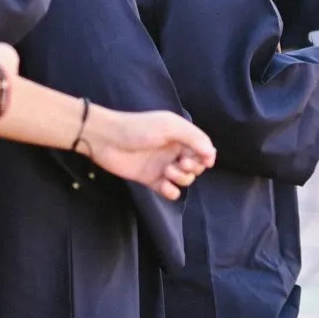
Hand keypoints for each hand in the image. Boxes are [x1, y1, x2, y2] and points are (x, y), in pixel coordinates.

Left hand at [80, 108, 216, 200]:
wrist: (106, 140)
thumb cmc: (137, 128)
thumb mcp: (169, 126)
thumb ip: (193, 138)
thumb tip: (212, 154)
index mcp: (180, 135)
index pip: (202, 149)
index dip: (206, 156)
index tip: (205, 161)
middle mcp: (173, 151)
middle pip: (196, 166)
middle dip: (193, 168)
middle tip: (180, 164)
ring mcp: (162, 166)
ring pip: (185, 179)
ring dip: (181, 178)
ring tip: (167, 172)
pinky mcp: (151, 180)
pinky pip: (169, 191)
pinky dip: (170, 191)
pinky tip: (163, 185)